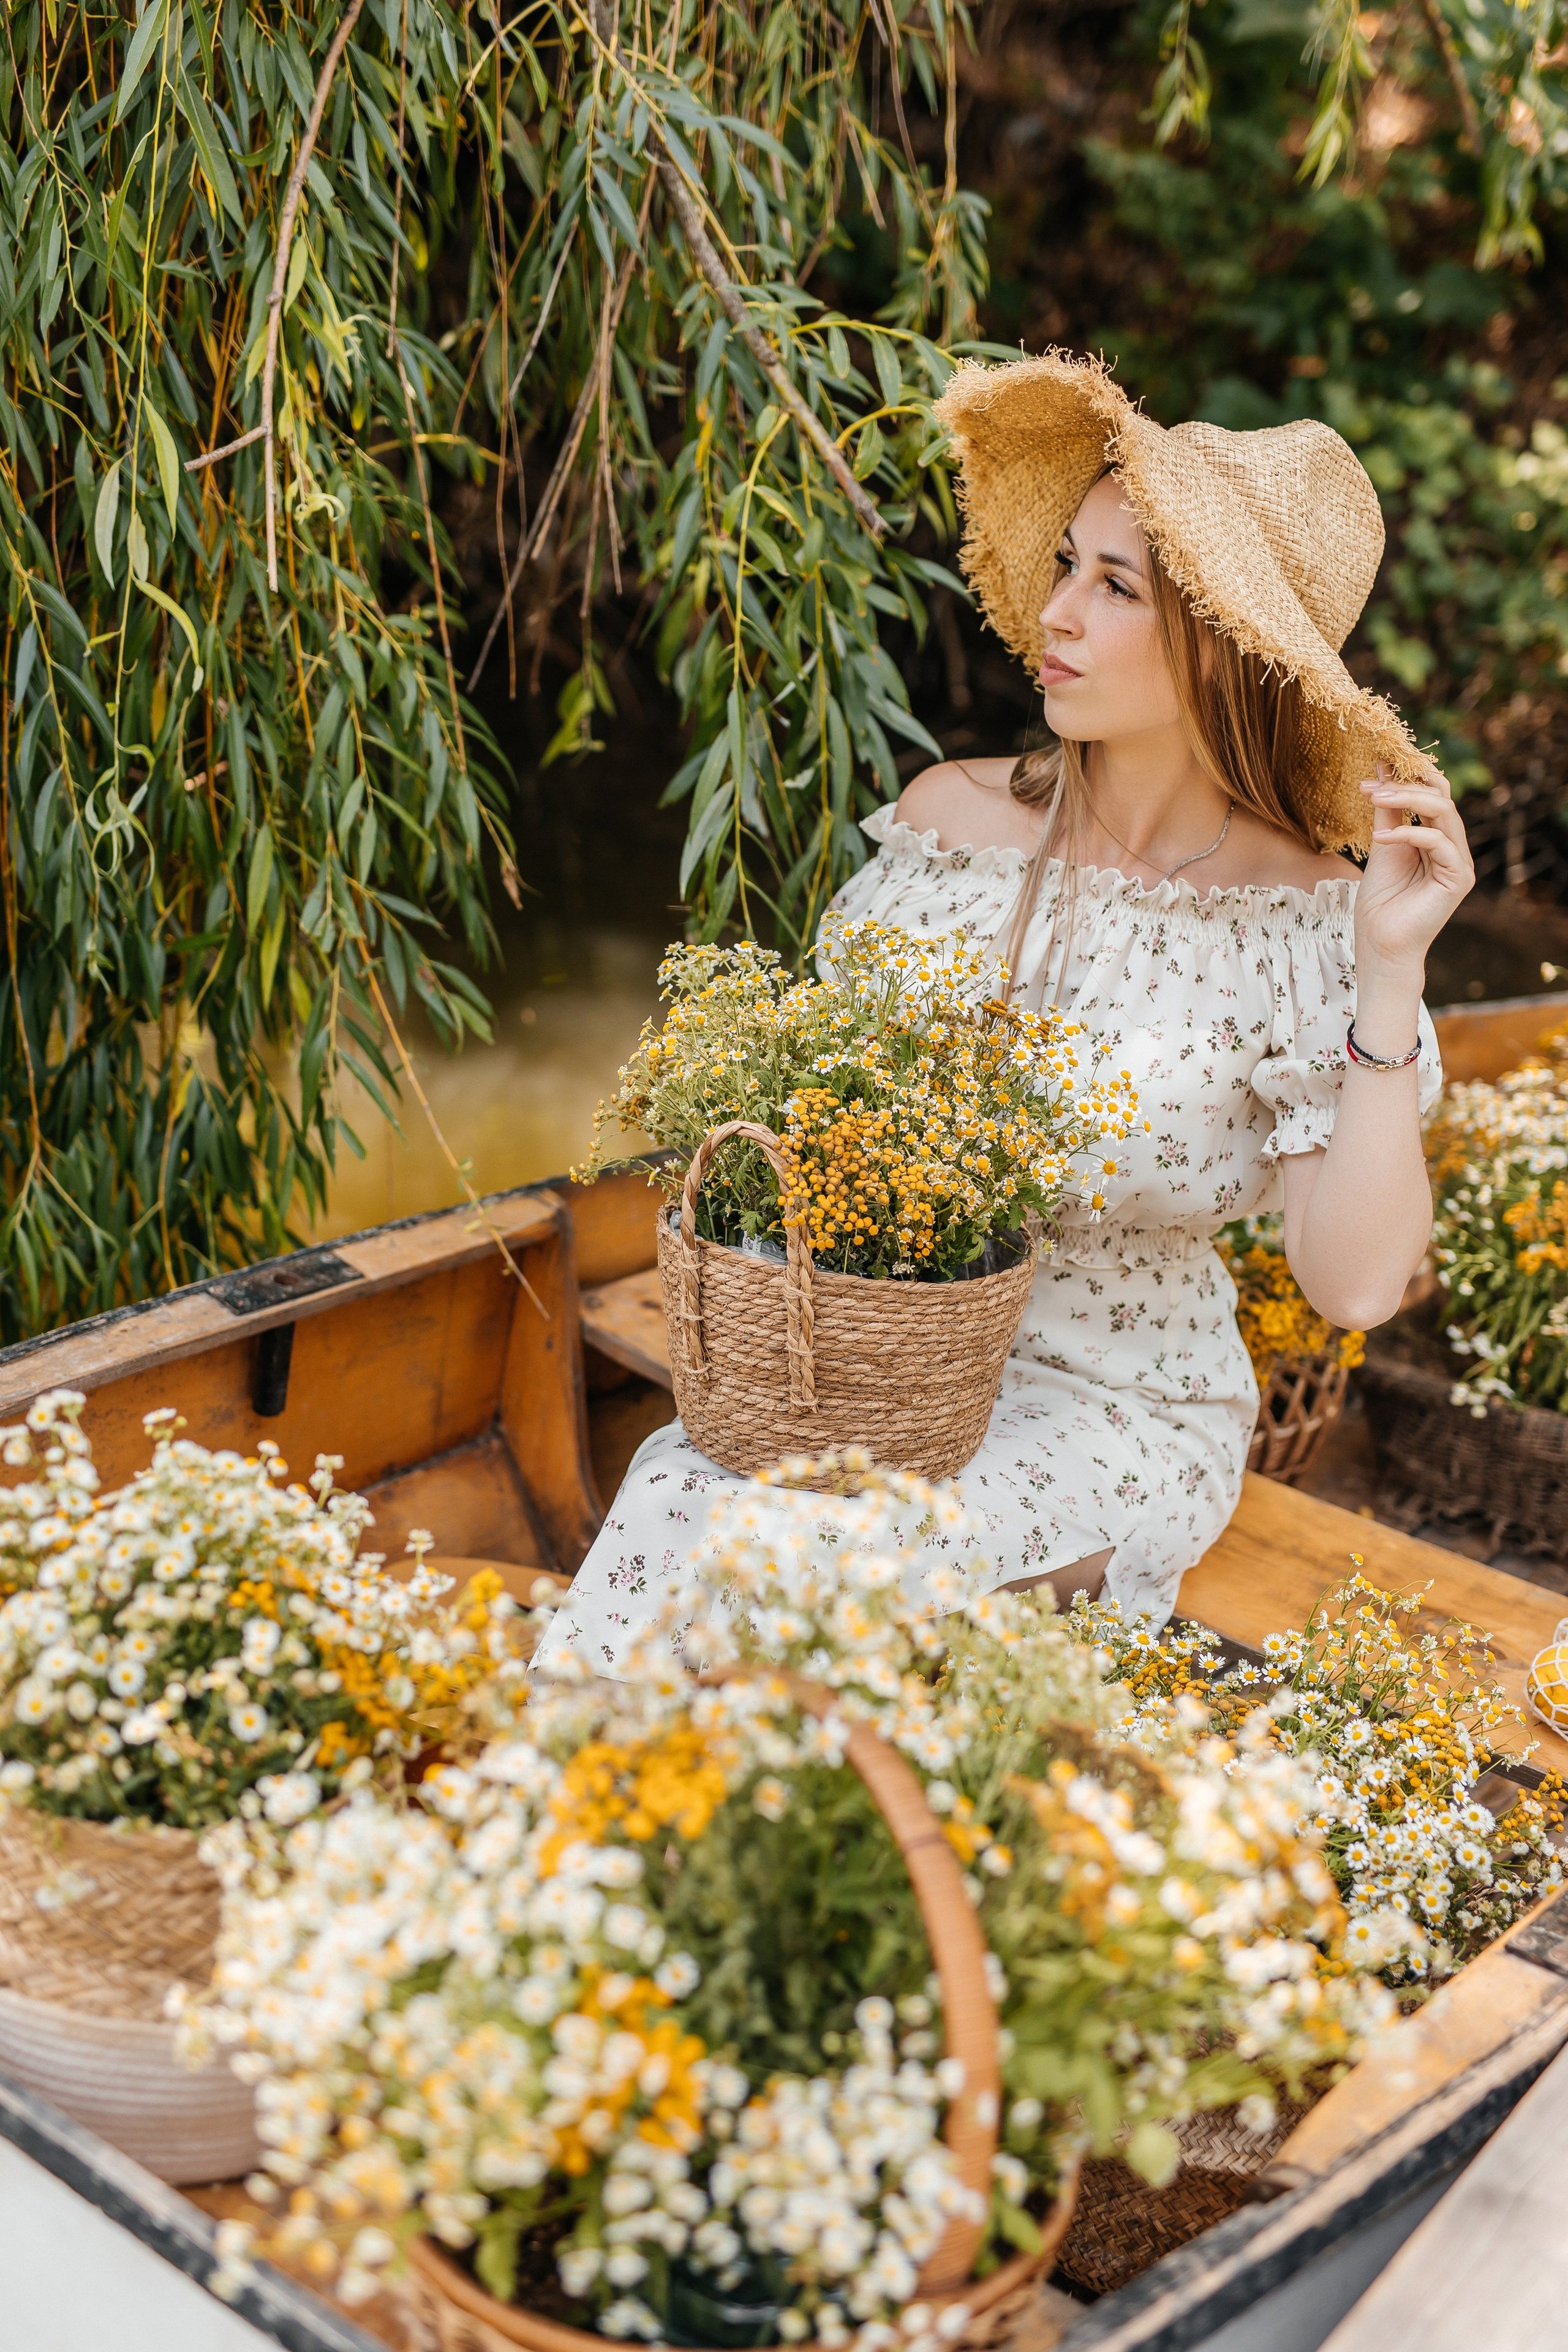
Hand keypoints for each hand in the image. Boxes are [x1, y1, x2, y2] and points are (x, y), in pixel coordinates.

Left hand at [1355, 759, 1473, 981]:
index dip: (1409, 776)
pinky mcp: (1459, 878)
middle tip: (1371, 784)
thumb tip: (1382, 771)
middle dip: (1405, 785)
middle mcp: (1453, 847)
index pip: (1434, 793)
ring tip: (1374, 799)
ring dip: (1407, 801)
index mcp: (1437, 838)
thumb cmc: (1380, 902)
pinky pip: (1439, 843)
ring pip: (1444, 813)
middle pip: (1441, 797)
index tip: (1375, 766)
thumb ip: (1387, 810)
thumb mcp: (1382, 845)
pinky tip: (1380, 837)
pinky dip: (1409, 833)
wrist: (1380, 945)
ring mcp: (1459, 862)